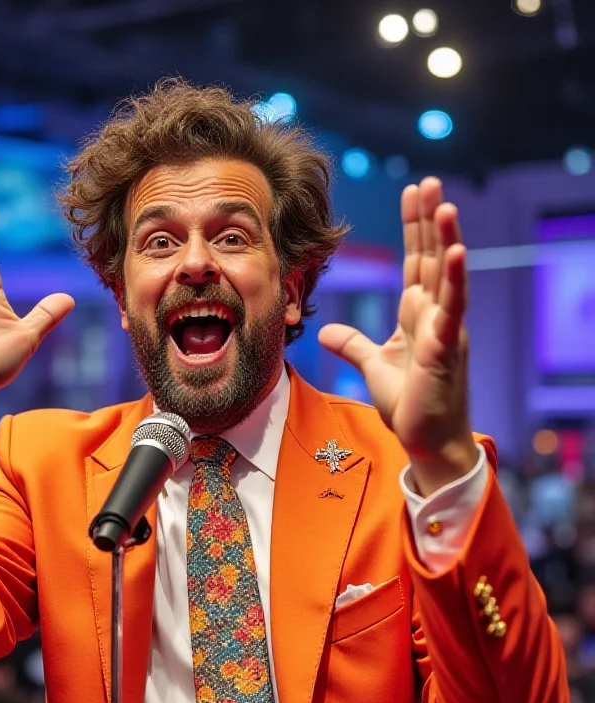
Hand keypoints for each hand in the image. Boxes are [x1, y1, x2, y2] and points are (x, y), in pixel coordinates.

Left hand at [318, 177, 477, 495]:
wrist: (426, 440)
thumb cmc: (409, 403)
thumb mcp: (373, 365)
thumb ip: (353, 344)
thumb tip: (327, 330)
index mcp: (417, 316)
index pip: (415, 263)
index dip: (414, 230)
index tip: (412, 196)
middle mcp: (434, 315)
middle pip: (431, 258)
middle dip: (428, 220)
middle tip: (427, 182)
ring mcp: (443, 329)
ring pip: (445, 275)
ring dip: (445, 238)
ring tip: (443, 202)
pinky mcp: (446, 349)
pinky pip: (452, 308)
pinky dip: (454, 279)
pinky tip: (456, 251)